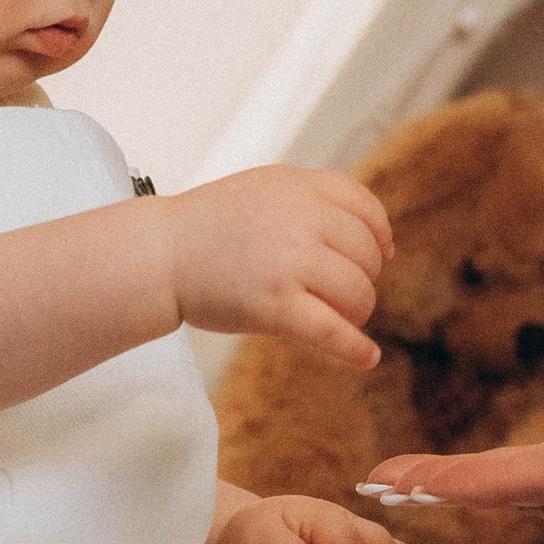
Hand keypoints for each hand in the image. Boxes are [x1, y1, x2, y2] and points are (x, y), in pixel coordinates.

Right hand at [162, 165, 391, 365]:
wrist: (162, 253)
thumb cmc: (207, 226)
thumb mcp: (264, 188)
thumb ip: (311, 200)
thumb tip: (369, 233)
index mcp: (300, 187)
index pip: (364, 206)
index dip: (379, 234)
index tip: (382, 253)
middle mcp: (302, 219)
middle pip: (365, 254)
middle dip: (362, 277)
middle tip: (344, 291)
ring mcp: (290, 262)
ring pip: (357, 292)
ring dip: (357, 310)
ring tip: (341, 317)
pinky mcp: (276, 305)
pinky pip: (332, 330)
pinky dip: (354, 348)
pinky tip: (367, 357)